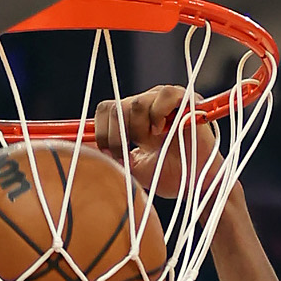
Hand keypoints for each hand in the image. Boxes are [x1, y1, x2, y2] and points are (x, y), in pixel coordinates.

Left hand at [94, 84, 221, 201]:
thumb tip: (84, 149)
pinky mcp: (186, 99)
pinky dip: (159, 114)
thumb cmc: (168, 176)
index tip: (111, 155)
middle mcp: (146, 103)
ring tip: (151, 144)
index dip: (102, 133)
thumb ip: (111, 155)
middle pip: (115, 106)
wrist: (195, 185)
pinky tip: (163, 132)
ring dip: (139, 129)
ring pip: (136, 103)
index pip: (105, 110)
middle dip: (117, 136)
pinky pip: (164, 95)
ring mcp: (164, 99)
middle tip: (129, 155)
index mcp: (132, 118)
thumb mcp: (131, 168)